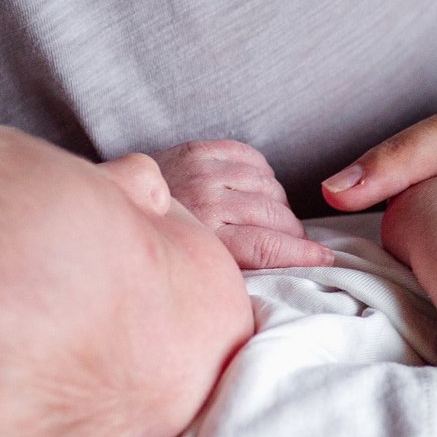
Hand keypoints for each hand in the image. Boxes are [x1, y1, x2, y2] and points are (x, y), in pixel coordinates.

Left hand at [151, 140, 333, 270]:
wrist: (111, 208)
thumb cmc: (155, 251)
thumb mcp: (186, 273)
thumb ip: (223, 274)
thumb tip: (265, 286)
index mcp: (205, 237)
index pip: (269, 246)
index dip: (304, 254)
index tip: (325, 259)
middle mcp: (207, 200)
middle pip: (276, 215)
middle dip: (294, 232)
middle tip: (295, 243)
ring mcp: (204, 171)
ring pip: (270, 187)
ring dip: (278, 205)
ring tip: (272, 219)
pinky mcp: (200, 150)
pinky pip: (254, 159)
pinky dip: (262, 176)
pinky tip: (256, 190)